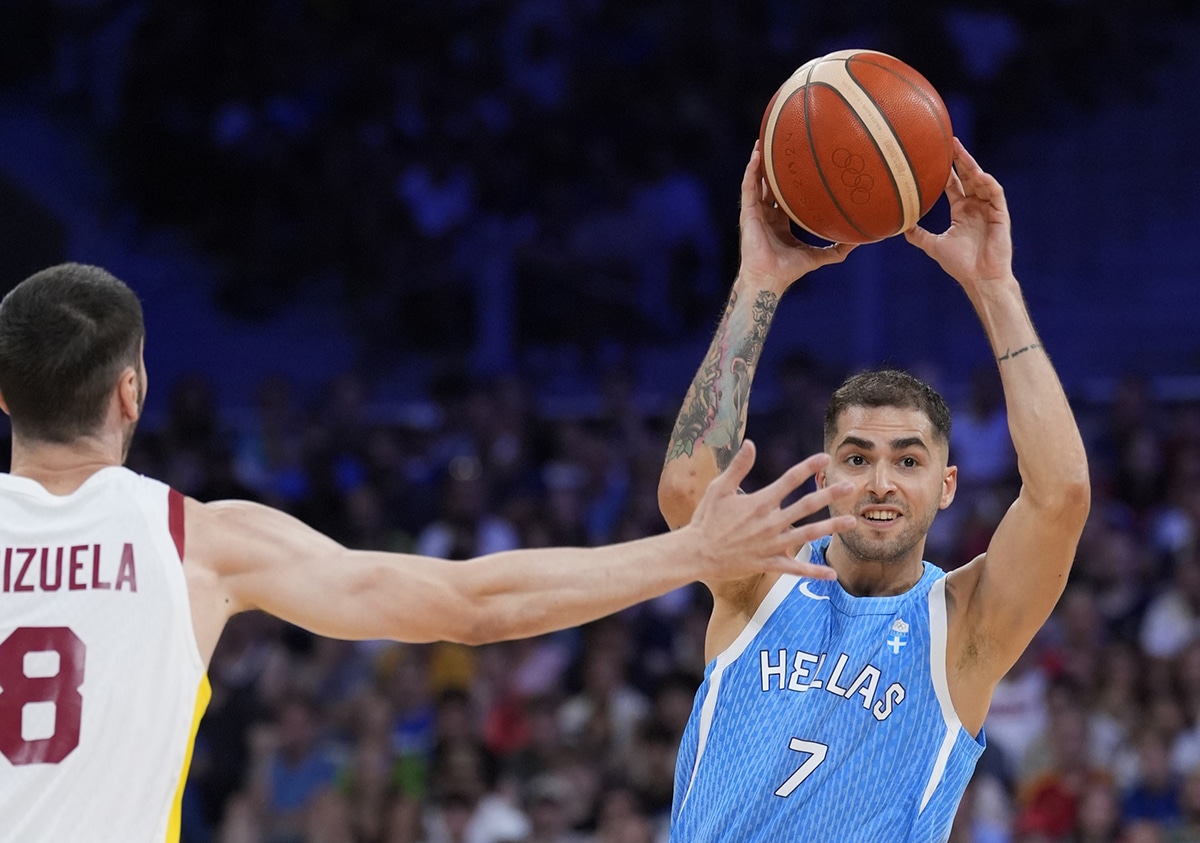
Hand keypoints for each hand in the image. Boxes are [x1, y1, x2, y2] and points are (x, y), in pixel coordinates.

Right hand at [688, 440, 853, 581]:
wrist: (696, 553)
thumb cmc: (706, 519)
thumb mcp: (718, 488)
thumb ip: (738, 466)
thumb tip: (750, 443)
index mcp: (760, 502)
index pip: (790, 480)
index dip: (809, 467)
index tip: (825, 458)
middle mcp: (770, 522)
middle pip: (807, 506)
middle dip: (830, 494)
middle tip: (850, 486)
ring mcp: (771, 544)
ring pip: (807, 534)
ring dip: (831, 528)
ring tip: (851, 522)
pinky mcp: (768, 563)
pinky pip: (795, 568)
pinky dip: (813, 571)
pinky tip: (831, 574)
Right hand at [738, 142, 855, 293]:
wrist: (770, 278)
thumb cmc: (790, 270)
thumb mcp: (820, 256)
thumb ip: (838, 249)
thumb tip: (861, 242)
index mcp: (780, 222)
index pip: (784, 196)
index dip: (790, 180)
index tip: (801, 164)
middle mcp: (767, 214)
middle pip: (769, 184)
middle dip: (773, 165)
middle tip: (781, 144)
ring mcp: (756, 212)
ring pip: (756, 181)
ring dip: (758, 161)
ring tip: (763, 140)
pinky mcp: (748, 213)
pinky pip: (748, 187)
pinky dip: (751, 171)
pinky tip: (757, 155)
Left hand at [904, 138, 1013, 288]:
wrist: (979, 278)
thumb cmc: (959, 264)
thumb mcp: (933, 246)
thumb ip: (917, 235)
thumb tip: (898, 226)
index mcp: (962, 211)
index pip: (954, 185)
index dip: (947, 170)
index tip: (936, 154)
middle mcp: (976, 207)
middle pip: (968, 177)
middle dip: (960, 159)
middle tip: (950, 141)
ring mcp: (989, 209)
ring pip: (981, 181)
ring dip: (972, 166)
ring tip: (960, 152)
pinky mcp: (1000, 215)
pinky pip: (995, 194)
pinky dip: (987, 183)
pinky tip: (978, 174)